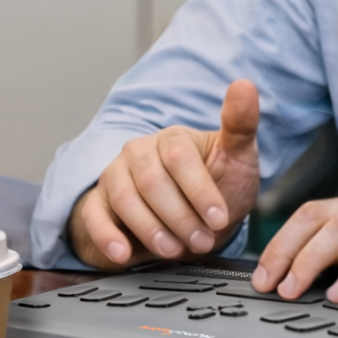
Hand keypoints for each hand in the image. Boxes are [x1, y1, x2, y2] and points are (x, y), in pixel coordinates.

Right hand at [70, 80, 262, 268]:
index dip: (200, 191)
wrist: (194, 220)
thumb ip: (241, 124)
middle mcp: (140, 152)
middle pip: (153, 182)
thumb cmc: (218, 185)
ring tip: (174, 250)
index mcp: (173, 138)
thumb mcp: (239, 157)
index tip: (219, 218)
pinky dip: (107, 237)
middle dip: (180, 217)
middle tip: (202, 241)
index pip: (180, 158)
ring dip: (152, 230)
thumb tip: (244, 84)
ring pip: (125, 200)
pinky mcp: (97, 203)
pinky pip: (93, 217)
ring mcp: (115, 176)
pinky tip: (123, 253)